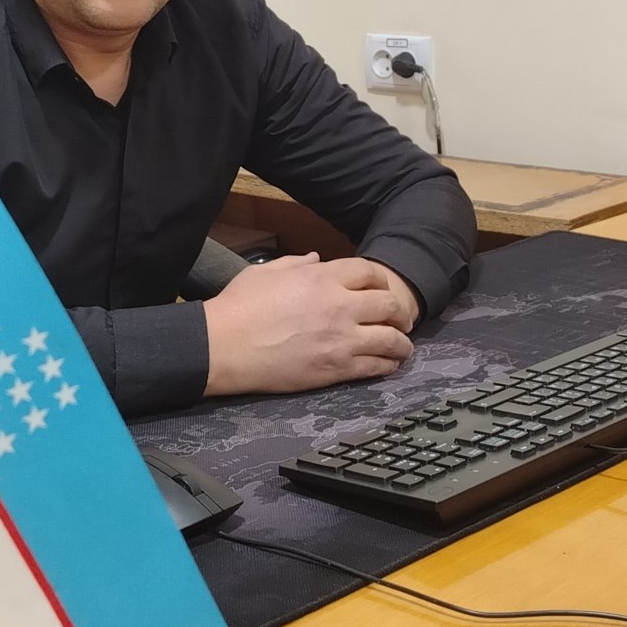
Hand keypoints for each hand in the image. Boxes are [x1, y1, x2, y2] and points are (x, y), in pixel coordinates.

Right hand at [203, 254, 415, 395]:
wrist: (224, 347)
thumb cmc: (239, 307)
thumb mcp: (266, 271)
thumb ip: (296, 262)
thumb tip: (315, 258)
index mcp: (322, 277)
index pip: (370, 272)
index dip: (381, 281)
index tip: (382, 290)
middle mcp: (339, 306)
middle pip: (389, 305)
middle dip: (400, 312)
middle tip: (401, 319)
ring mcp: (340, 340)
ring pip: (391, 340)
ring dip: (402, 342)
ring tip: (402, 346)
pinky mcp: (335, 369)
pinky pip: (375, 367)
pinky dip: (387, 365)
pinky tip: (387, 365)